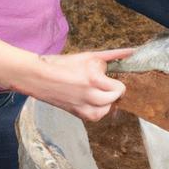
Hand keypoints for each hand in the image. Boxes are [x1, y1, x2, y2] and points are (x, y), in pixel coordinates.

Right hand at [16, 48, 134, 120]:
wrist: (38, 78)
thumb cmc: (61, 65)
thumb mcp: (88, 56)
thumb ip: (112, 55)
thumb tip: (131, 51)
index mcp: (93, 79)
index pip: (120, 88)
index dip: (116, 82)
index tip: (109, 78)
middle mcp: (90, 95)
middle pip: (116, 98)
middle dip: (113, 91)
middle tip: (103, 85)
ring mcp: (84, 107)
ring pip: (108, 110)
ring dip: (106, 102)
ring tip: (97, 93)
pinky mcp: (78, 114)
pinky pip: (96, 116)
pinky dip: (97, 110)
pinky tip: (90, 100)